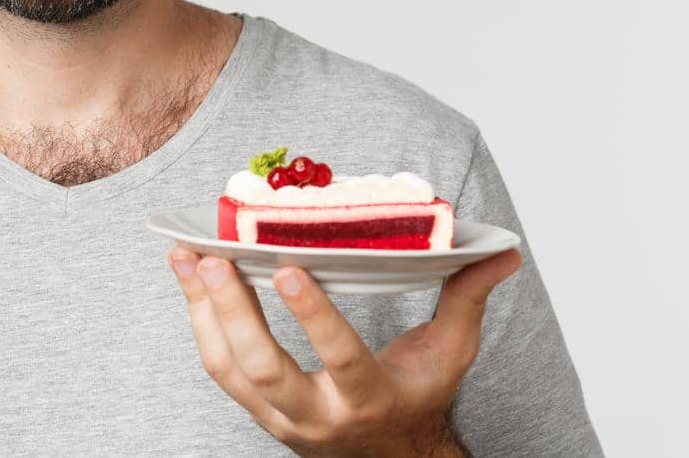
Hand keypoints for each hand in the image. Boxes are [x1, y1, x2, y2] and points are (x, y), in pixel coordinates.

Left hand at [166, 245, 521, 456]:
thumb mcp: (449, 352)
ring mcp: (279, 417)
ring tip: (186, 257)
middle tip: (216, 260)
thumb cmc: (416, 394)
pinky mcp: (254, 410)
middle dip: (237, 315)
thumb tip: (502, 252)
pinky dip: (198, 320)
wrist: (387, 457)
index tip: (289, 269)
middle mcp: (319, 416)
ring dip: (203, 311)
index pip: (341, 359)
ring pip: (230, 370)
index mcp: (370, 399)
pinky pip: (216, 367)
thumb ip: (466, 298)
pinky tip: (189, 278)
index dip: (313, 317)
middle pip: (267, 371)